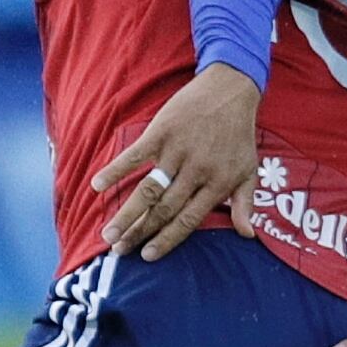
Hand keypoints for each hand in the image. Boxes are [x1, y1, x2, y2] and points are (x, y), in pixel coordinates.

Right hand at [92, 66, 261, 259]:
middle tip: (119, 250)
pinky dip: (115, 169)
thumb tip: (248, 235)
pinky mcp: (161, 132)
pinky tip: (97, 185)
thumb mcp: (249, 170)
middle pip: (163, 209)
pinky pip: (135, 155)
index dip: (167, 239)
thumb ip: (246, 204)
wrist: (230, 90)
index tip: (148, 256)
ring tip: (108, 234)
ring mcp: (177, 151)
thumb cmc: (239, 134)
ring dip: (127, 213)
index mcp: (216, 183)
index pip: (188, 220)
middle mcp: (196, 171)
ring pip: (148, 189)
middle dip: (140, 233)